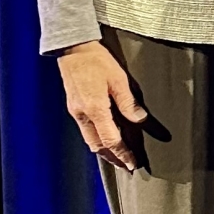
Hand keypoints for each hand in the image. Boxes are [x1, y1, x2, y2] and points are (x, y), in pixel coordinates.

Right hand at [56, 39, 147, 170]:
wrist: (73, 47)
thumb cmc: (97, 60)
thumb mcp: (118, 79)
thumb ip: (128, 102)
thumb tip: (140, 120)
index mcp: (95, 109)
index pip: (111, 140)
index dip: (123, 154)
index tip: (133, 164)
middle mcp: (82, 114)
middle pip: (97, 145)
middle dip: (113, 158)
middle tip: (127, 166)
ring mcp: (75, 111)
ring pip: (89, 140)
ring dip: (103, 151)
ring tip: (117, 157)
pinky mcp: (72, 106)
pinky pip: (84, 130)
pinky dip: (96, 139)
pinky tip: (104, 138)